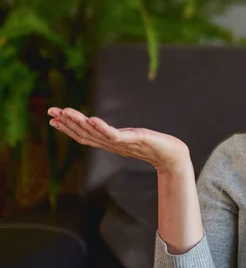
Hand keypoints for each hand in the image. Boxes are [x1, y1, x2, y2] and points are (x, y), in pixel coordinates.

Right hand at [47, 107, 189, 170]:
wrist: (173, 156)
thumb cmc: (155, 147)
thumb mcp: (132, 138)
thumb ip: (120, 136)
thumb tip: (112, 130)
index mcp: (110, 143)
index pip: (84, 135)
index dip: (68, 128)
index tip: (53, 118)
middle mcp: (113, 144)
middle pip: (85, 134)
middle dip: (67, 123)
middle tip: (50, 112)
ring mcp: (122, 144)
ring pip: (95, 133)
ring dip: (79, 123)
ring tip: (65, 112)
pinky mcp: (134, 141)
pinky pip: (114, 135)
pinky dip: (102, 128)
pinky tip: (92, 119)